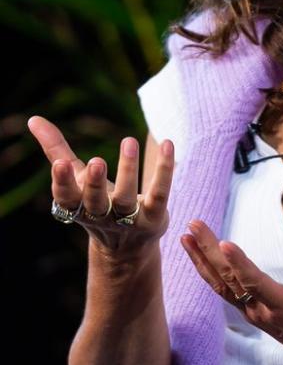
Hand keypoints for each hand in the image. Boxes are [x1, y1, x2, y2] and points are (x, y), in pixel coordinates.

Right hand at [28, 117, 173, 255]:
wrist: (127, 245)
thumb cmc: (96, 202)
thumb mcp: (77, 177)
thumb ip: (57, 150)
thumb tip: (33, 119)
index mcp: (77, 207)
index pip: (66, 197)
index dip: (62, 182)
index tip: (60, 164)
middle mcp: (101, 216)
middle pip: (95, 202)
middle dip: (94, 183)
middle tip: (97, 161)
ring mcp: (128, 220)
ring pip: (127, 198)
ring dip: (128, 170)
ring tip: (128, 141)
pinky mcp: (154, 218)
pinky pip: (160, 193)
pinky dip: (163, 170)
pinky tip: (168, 144)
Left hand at [180, 220, 282, 364]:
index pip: (256, 283)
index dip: (240, 264)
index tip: (223, 243)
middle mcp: (261, 311)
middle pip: (230, 279)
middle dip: (210, 251)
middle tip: (194, 225)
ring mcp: (254, 313)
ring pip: (221, 285)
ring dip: (202, 261)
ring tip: (186, 236)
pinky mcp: (253, 313)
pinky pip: (224, 292)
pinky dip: (210, 273)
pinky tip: (200, 259)